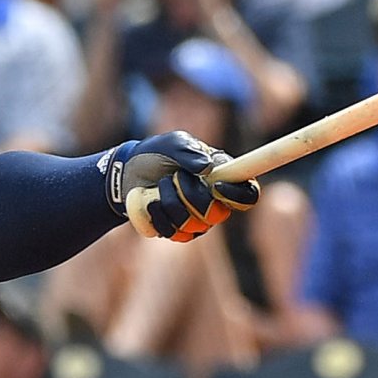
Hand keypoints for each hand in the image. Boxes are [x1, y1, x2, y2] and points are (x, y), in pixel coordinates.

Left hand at [106, 131, 258, 243]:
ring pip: (194, 225)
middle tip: (175, 177)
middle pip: (218, 214)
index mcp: (224, 177)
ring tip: (160, 185)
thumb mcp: (172, 143)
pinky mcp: (180, 232)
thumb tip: (207, 168)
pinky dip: (159, 216)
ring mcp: (199, 220)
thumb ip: (189, 151)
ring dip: (171, 202)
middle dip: (191, 195)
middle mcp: (216, 202)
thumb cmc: (157, 154)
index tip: (216, 185)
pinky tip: (152, 202)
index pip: (248, 195)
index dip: (237, 194)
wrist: (129, 172)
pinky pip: (175, 234)